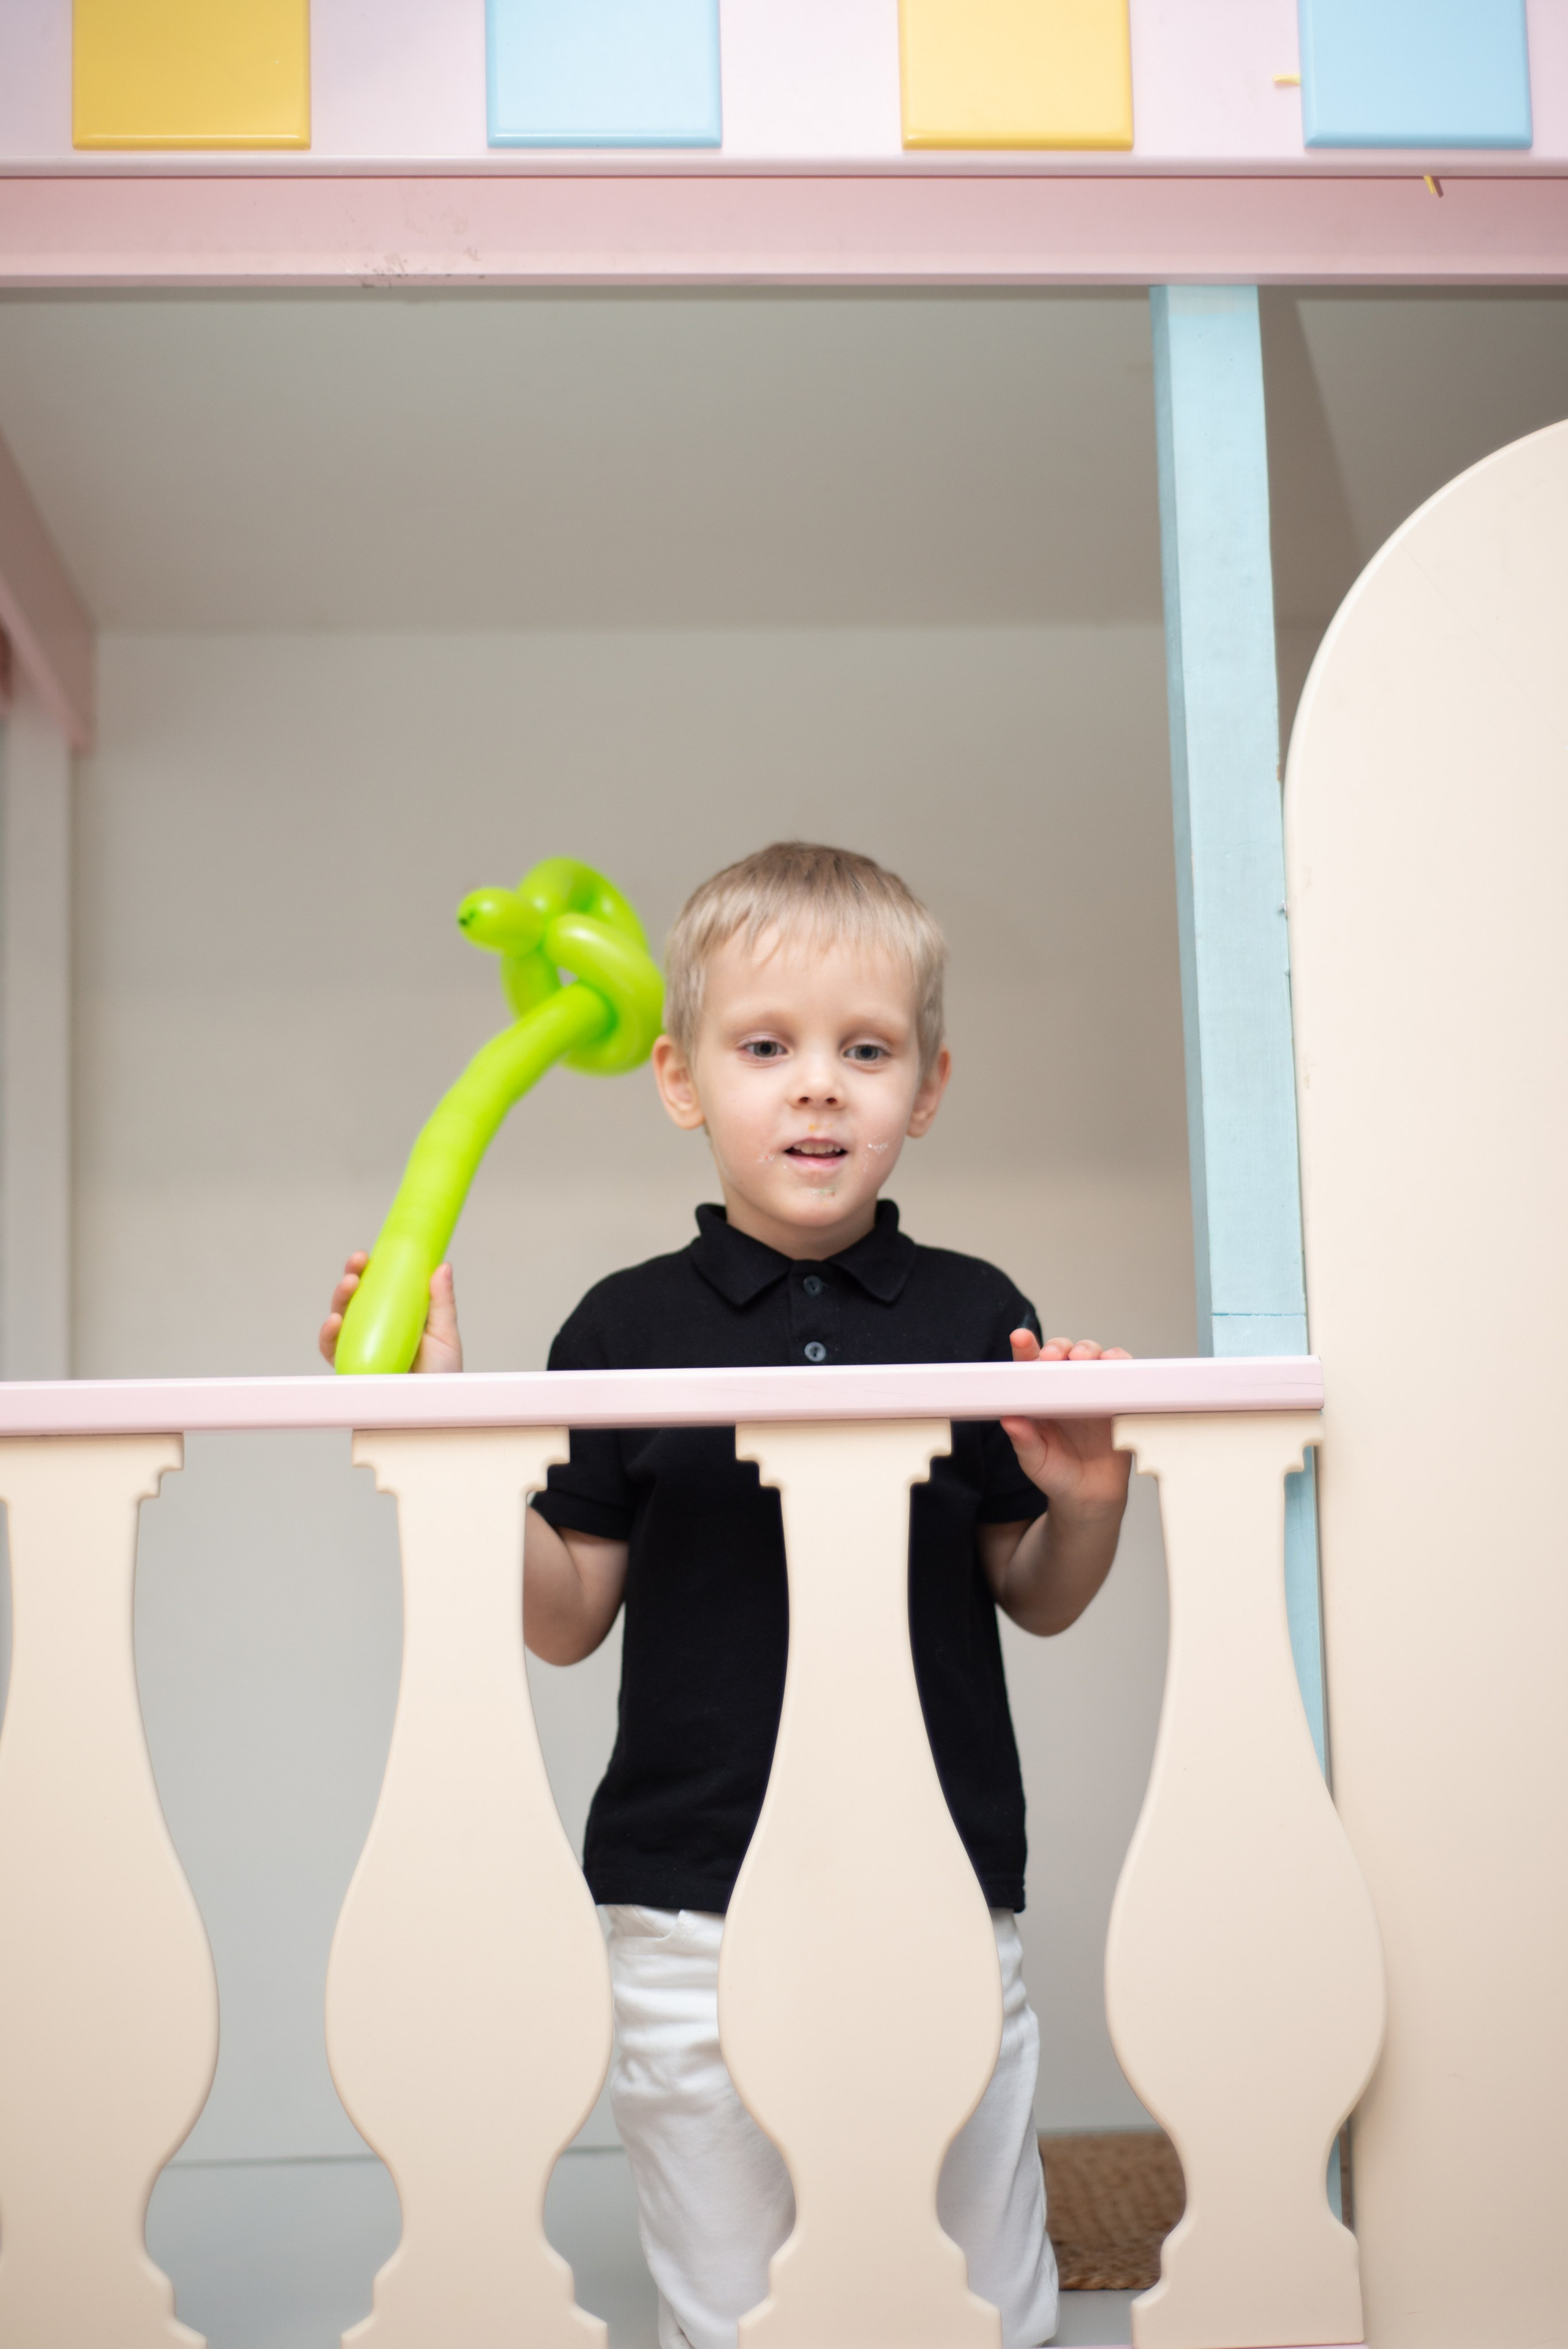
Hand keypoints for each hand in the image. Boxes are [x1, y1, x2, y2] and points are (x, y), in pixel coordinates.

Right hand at [318, 1254, 463, 1374]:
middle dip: (351, 1278)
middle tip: (357, 1265)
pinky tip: (334, 1321)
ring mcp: (361, 1349)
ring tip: (349, 1285)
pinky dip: (328, 1335)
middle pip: (355, 1300)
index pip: (377, 1289)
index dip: (368, 1270)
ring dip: (339, 1299)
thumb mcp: (445, 1334)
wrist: (433, 1410)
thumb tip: (443, 1266)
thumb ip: (442, 1302)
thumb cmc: (442, 1377)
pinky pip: (332, 1350)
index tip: (367, 1256)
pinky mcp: (351, 1369)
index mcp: (396, 1317)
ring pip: (340, 1319)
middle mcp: (375, 1331)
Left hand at [999, 1328, 1131, 1522]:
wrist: (1091, 1498)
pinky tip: (1115, 1364)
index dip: (1025, 1348)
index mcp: (1039, 1399)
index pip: (1029, 1367)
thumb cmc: (1057, 1475)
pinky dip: (1121, 1363)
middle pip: (1063, 1353)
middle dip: (1059, 1347)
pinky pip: (1123, 1374)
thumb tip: (1009, 1419)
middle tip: (1054, 1357)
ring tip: (1083, 1359)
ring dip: (1089, 1350)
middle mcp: (1066, 1390)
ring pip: (1094, 1357)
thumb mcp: (1035, 1462)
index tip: (1020, 1338)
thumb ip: (1024, 1441)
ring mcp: (1094, 1392)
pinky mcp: (1119, 1401)